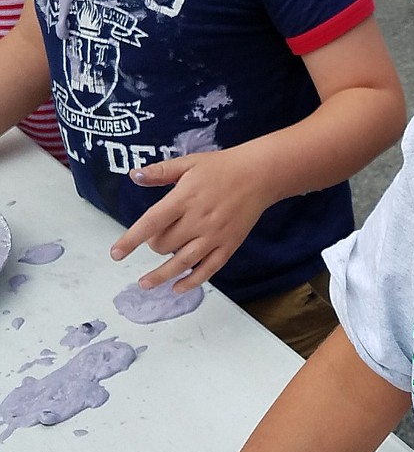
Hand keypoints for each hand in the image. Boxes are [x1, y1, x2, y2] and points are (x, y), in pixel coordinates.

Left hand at [110, 148, 270, 290]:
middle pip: (165, 245)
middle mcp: (198, 220)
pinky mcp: (229, 245)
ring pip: (182, 262)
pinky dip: (192, 281)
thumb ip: (160, 171)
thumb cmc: (221, 168)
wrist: (259, 175)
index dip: (131, 240)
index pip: (151, 223)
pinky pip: (208, 269)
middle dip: (153, 246)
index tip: (116, 253)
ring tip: (145, 284)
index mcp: (184, 198)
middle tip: (154, 240)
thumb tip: (133, 175)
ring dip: (161, 276)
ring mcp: (214, 235)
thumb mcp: (188, 163)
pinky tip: (177, 287)